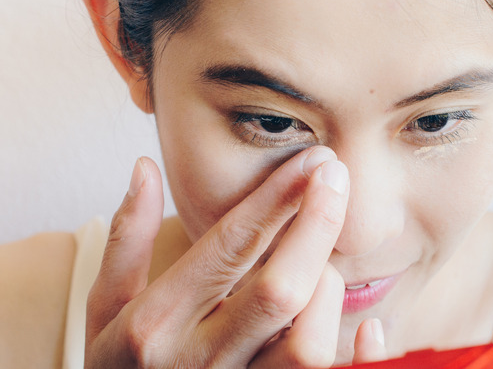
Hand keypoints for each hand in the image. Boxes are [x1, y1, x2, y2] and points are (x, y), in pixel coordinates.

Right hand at [86, 147, 362, 367]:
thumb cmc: (119, 367)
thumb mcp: (105, 308)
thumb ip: (126, 241)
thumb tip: (145, 169)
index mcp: (155, 325)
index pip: (229, 247)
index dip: (277, 197)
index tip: (314, 160)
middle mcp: (198, 361)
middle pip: (280, 289)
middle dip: (317, 225)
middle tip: (337, 177)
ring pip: (309, 343)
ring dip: (327, 293)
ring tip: (321, 270)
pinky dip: (360, 356)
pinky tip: (370, 327)